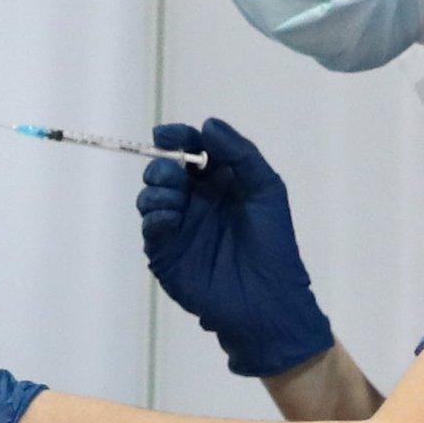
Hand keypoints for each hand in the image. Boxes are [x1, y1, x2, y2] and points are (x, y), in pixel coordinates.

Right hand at [137, 118, 332, 376]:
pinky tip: (172, 218)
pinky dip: (155, 216)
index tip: (164, 134)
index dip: (177, 137)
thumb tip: (207, 123)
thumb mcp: (266, 188)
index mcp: (220, 182)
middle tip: (177, 176)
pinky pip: (150, 226)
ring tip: (176, 201)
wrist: (267, 300)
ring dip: (157, 190)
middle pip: (164, 169)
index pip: (191, 150)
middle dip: (163, 166)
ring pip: (150, 195)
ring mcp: (179, 227)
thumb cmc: (273, 244)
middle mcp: (195, 201)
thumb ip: (239, 153)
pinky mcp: (166, 252)